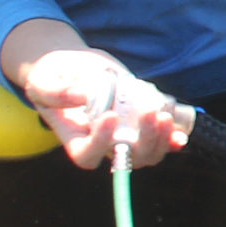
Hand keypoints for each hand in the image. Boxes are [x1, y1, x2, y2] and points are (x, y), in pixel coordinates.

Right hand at [16, 48, 190, 168]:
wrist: (72, 68)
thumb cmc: (52, 77)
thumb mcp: (44, 80)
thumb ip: (59, 91)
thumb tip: (84, 95)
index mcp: (75, 138)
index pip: (87, 154)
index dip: (101, 142)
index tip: (110, 116)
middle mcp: (102, 142)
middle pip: (126, 158)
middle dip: (143, 141)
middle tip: (149, 113)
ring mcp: (124, 134)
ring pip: (147, 153)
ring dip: (161, 139)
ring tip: (165, 116)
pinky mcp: (140, 121)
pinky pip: (161, 138)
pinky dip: (173, 136)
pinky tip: (181, 128)